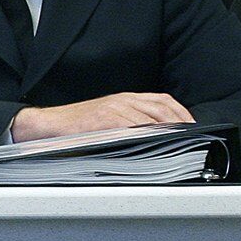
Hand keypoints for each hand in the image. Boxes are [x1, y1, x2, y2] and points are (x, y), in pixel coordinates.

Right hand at [10, 92, 194, 141]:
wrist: (47, 125)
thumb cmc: (75, 127)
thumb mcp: (107, 119)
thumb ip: (129, 123)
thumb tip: (154, 138)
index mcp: (125, 98)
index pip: (162, 101)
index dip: (182, 113)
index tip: (193, 126)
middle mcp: (123, 100)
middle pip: (162, 108)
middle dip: (181, 123)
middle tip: (193, 138)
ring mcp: (114, 109)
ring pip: (150, 117)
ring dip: (169, 130)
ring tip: (181, 142)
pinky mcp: (103, 120)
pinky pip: (132, 126)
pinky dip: (147, 134)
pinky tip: (157, 142)